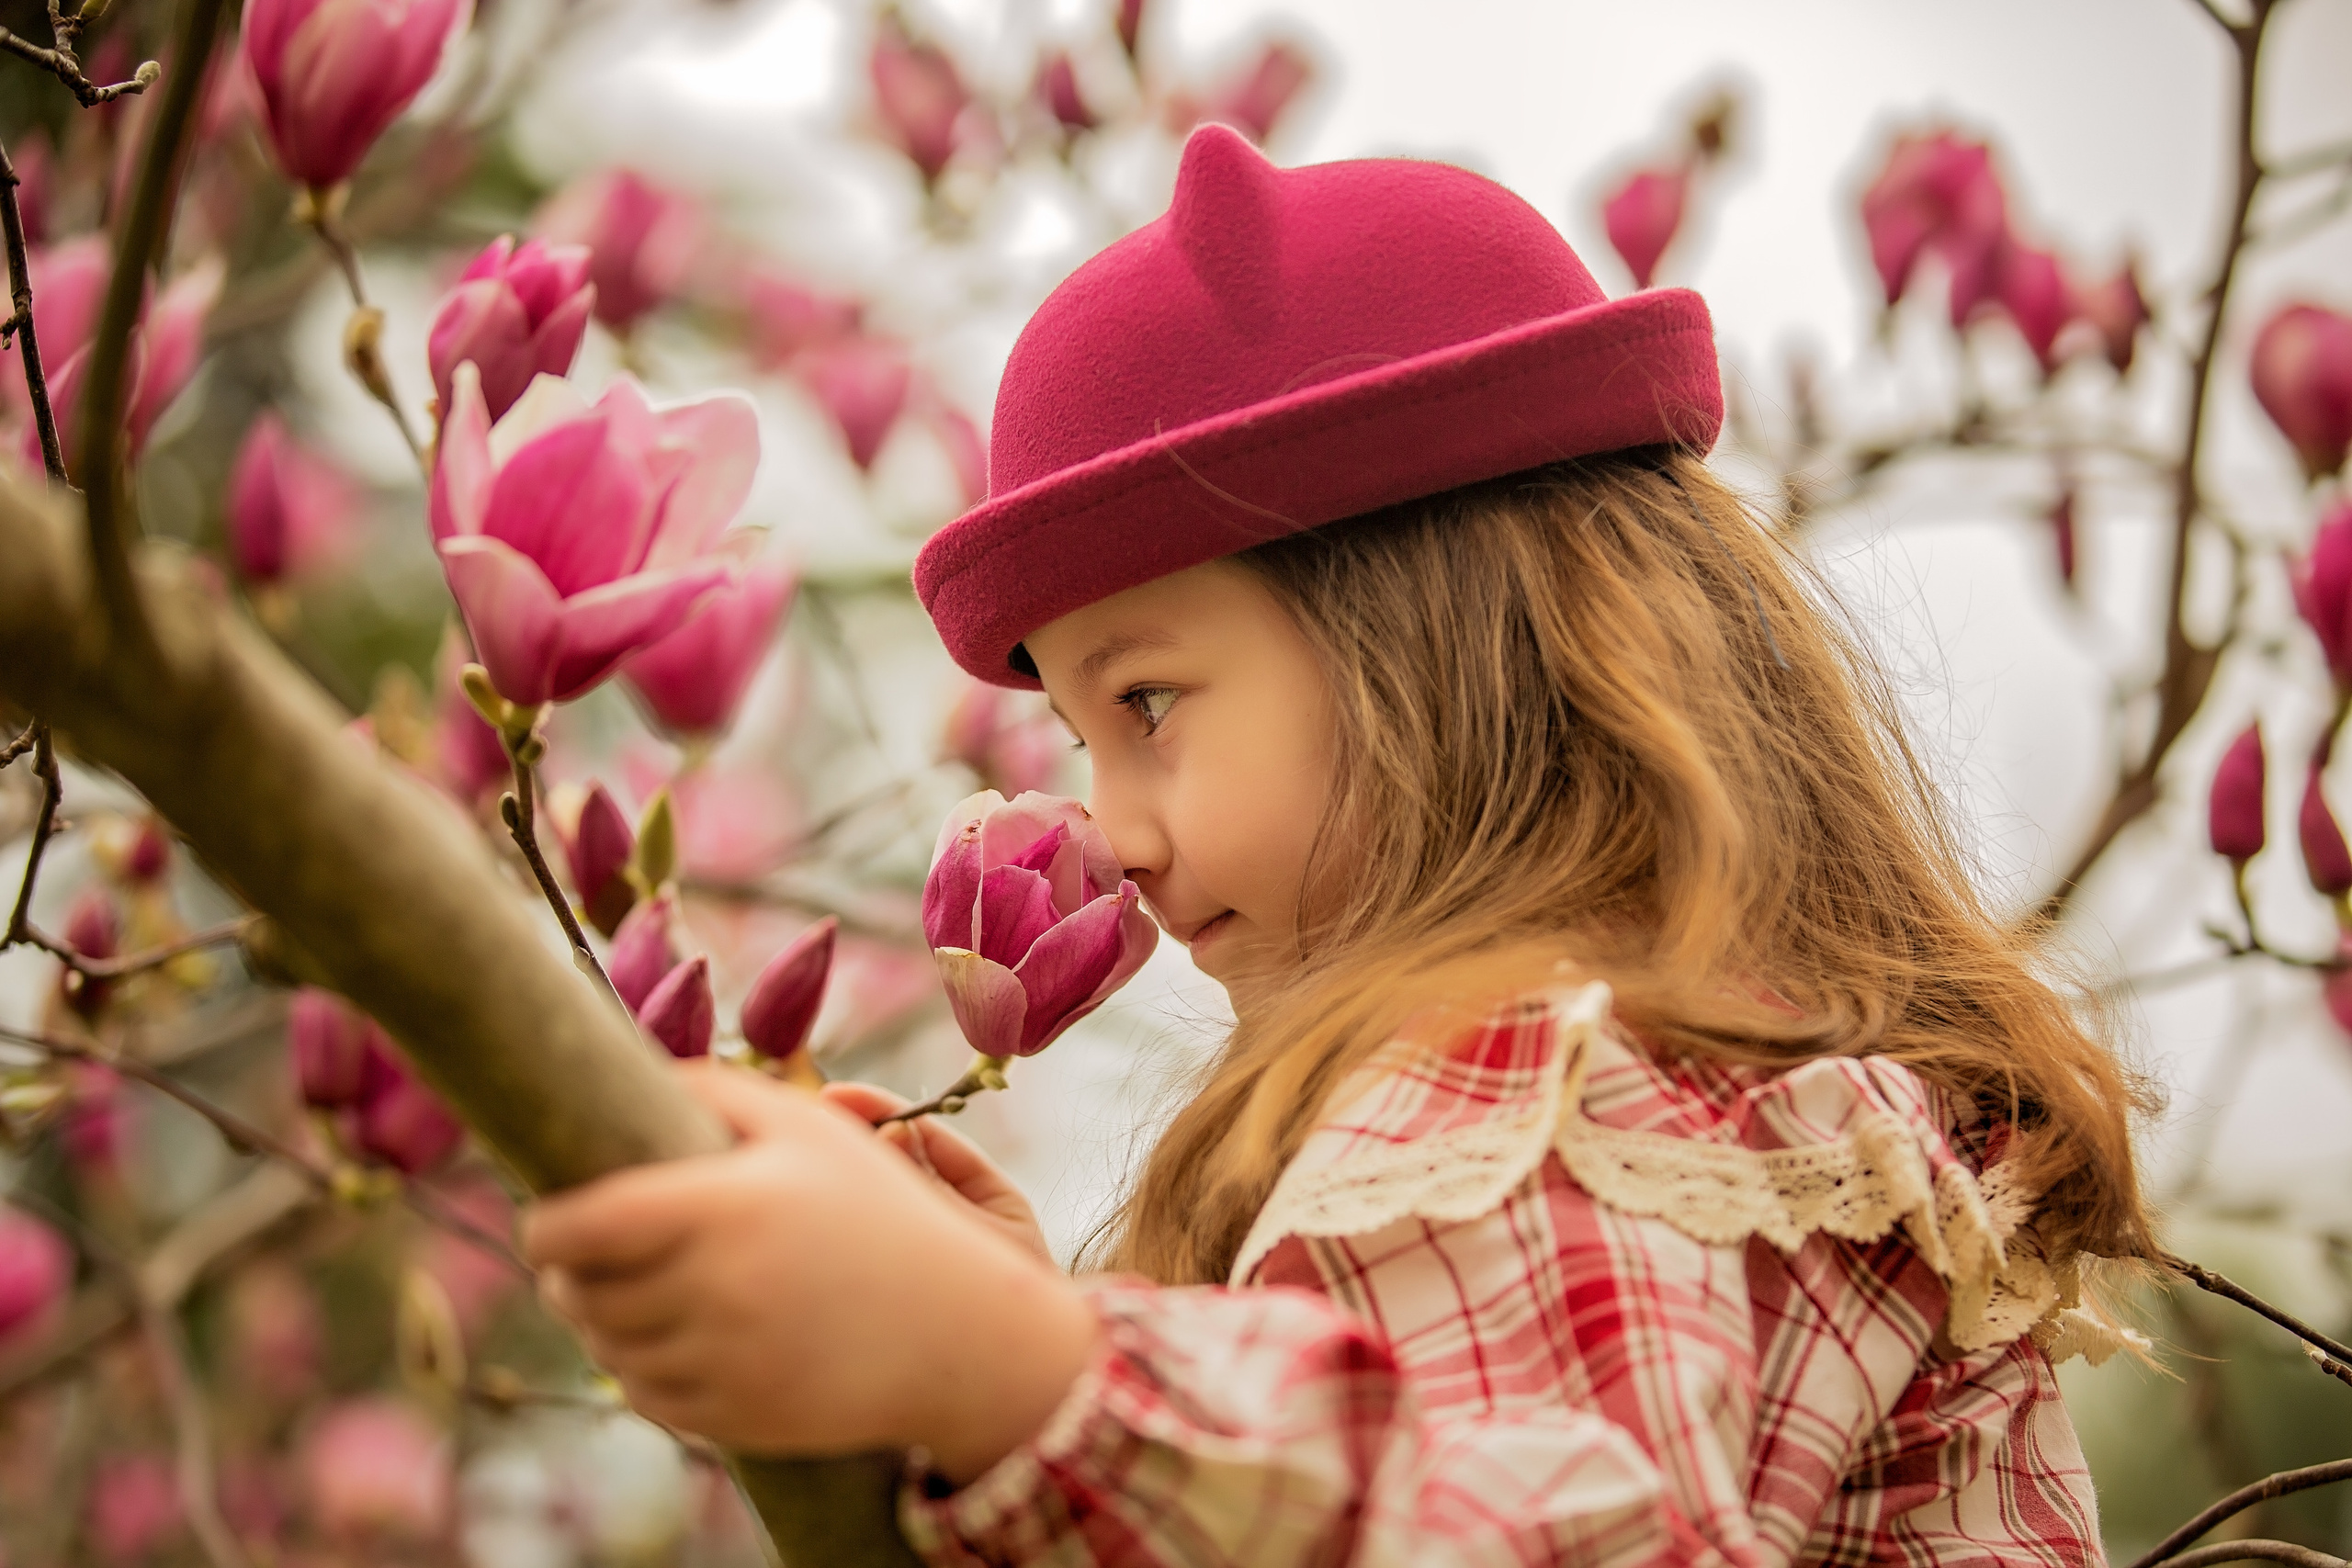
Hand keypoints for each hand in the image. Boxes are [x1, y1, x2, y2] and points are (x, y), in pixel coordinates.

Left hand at [521, 1061, 1097, 1481]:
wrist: (958, 1333)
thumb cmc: (882, 1214)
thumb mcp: (811, 1132)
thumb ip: (721, 1091)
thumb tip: (634, 1075)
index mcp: (724, 1207)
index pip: (583, 1225)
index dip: (546, 1225)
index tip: (546, 1218)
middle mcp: (715, 1289)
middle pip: (584, 1291)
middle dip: (568, 1273)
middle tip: (576, 1254)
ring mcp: (723, 1361)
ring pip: (609, 1348)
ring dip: (597, 1320)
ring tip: (615, 1291)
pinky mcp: (733, 1417)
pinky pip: (646, 1396)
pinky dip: (637, 1368)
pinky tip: (661, 1337)